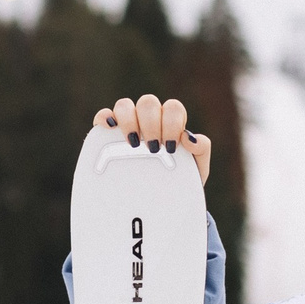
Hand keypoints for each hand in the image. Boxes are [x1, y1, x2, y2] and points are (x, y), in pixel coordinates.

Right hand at [87, 94, 213, 184]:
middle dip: (151, 123)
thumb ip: (201, 150)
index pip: (172, 108)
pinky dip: (104, 117)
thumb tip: (190, 137)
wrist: (160, 200)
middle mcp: (149, 118)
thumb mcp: (196, 169)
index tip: (171, 146)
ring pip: (125, 105)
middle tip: (153, 148)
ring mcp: (127, 124)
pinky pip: (103, 116)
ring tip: (133, 143)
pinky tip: (109, 127)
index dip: (172, 122)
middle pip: (148, 103)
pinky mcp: (108, 134)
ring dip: (129, 120)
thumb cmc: (179, 180)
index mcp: (171, 122)